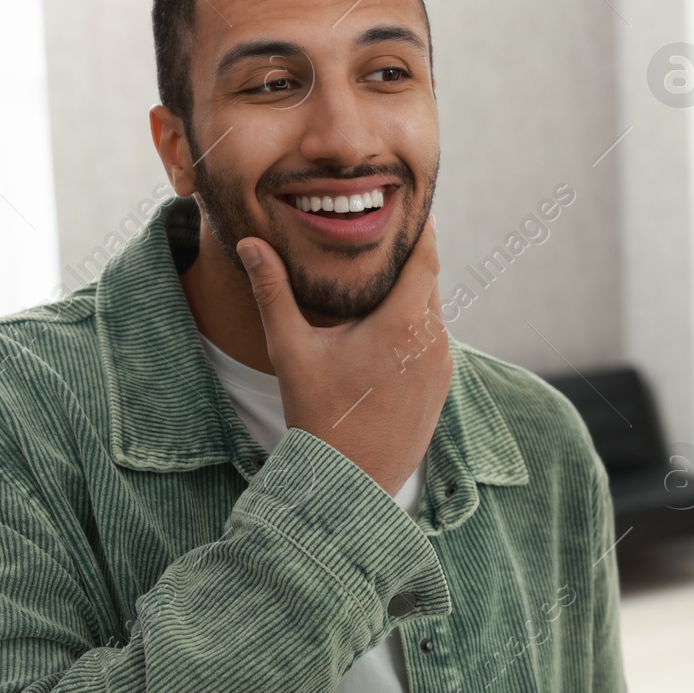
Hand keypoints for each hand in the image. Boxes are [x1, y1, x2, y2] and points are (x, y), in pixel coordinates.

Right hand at [236, 218, 451, 493]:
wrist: (348, 484)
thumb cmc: (317, 416)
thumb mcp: (290, 349)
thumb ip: (273, 290)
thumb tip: (251, 243)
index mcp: (403, 322)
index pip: (426, 255)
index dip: (419, 228)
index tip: (409, 208)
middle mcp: (432, 340)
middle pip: (429, 281)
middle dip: (408, 261)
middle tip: (383, 239)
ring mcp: (442, 365)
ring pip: (432, 312)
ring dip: (411, 296)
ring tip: (380, 282)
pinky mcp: (441, 386)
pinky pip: (433, 341)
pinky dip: (415, 327)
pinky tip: (385, 330)